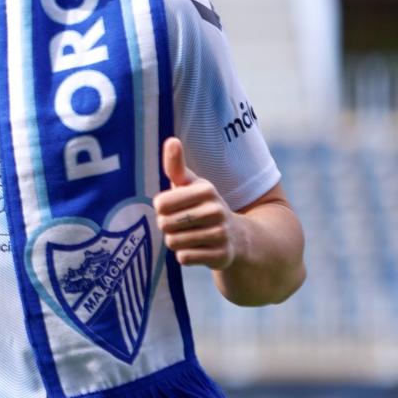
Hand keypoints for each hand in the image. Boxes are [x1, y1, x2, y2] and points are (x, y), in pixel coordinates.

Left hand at [152, 137, 238, 270]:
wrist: (236, 237)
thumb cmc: (202, 206)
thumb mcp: (190, 184)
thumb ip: (175, 165)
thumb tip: (171, 140)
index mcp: (206, 190)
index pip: (160, 203)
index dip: (162, 208)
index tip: (174, 206)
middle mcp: (216, 210)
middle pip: (164, 224)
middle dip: (167, 226)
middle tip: (182, 223)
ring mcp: (221, 234)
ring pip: (173, 242)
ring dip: (176, 241)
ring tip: (191, 235)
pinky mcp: (221, 256)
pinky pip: (184, 258)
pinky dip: (186, 255)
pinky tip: (199, 248)